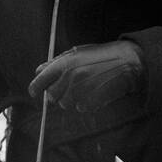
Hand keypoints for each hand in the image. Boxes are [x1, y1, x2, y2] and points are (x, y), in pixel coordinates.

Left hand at [28, 41, 142, 111]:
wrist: (128, 61)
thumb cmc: (102, 56)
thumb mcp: (77, 53)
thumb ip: (56, 62)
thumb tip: (38, 70)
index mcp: (64, 63)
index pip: (41, 79)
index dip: (35, 87)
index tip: (33, 92)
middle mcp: (70, 75)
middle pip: (53, 96)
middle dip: (59, 94)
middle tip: (73, 87)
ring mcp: (82, 89)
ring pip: (67, 104)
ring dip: (73, 100)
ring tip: (87, 89)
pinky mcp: (92, 100)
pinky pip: (82, 108)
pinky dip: (86, 104)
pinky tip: (95, 94)